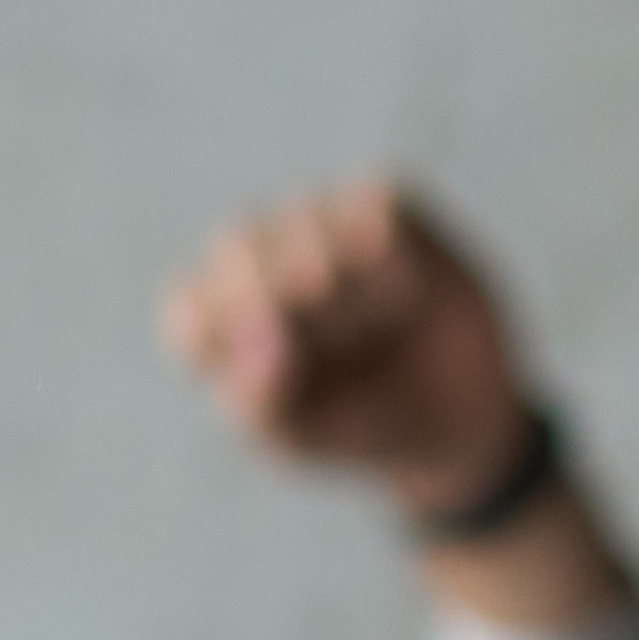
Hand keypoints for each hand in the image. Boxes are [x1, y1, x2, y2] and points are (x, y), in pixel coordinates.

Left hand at [165, 177, 543, 523]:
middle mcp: (260, 264)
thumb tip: (258, 338)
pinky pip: (374, 197)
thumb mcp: (301, 442)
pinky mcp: (386, 209)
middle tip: (329, 330)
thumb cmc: (354, 429)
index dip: (221, 326)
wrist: (449, 423)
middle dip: (279, 289)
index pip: (188, 307)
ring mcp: (321, 228)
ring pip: (304, 214)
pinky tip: (407, 287)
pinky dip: (388, 244)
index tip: (275, 362)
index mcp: (219, 324)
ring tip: (377, 326)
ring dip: (342, 280)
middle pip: (237, 243)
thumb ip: (260, 402)